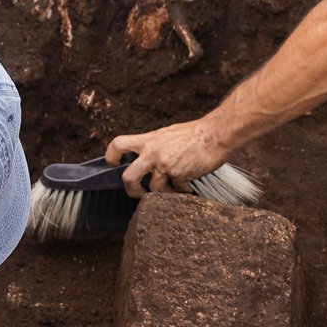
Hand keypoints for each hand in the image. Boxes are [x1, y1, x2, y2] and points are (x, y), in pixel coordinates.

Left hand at [104, 117, 231, 196]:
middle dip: (132, 190)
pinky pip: (176, 190)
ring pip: (153, 189)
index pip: (118, 144)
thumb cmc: (195, 133)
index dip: (111, 157)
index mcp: (148, 140)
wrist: (216, 133)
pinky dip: (183, 190)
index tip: (113, 164)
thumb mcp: (167, 134)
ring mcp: (165, 164)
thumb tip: (145, 159)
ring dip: (164, 192)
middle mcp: (152, 152)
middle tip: (139, 193)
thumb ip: (154, 146)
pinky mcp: (178, 174)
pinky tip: (190, 183)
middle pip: (128, 177)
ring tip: (175, 187)